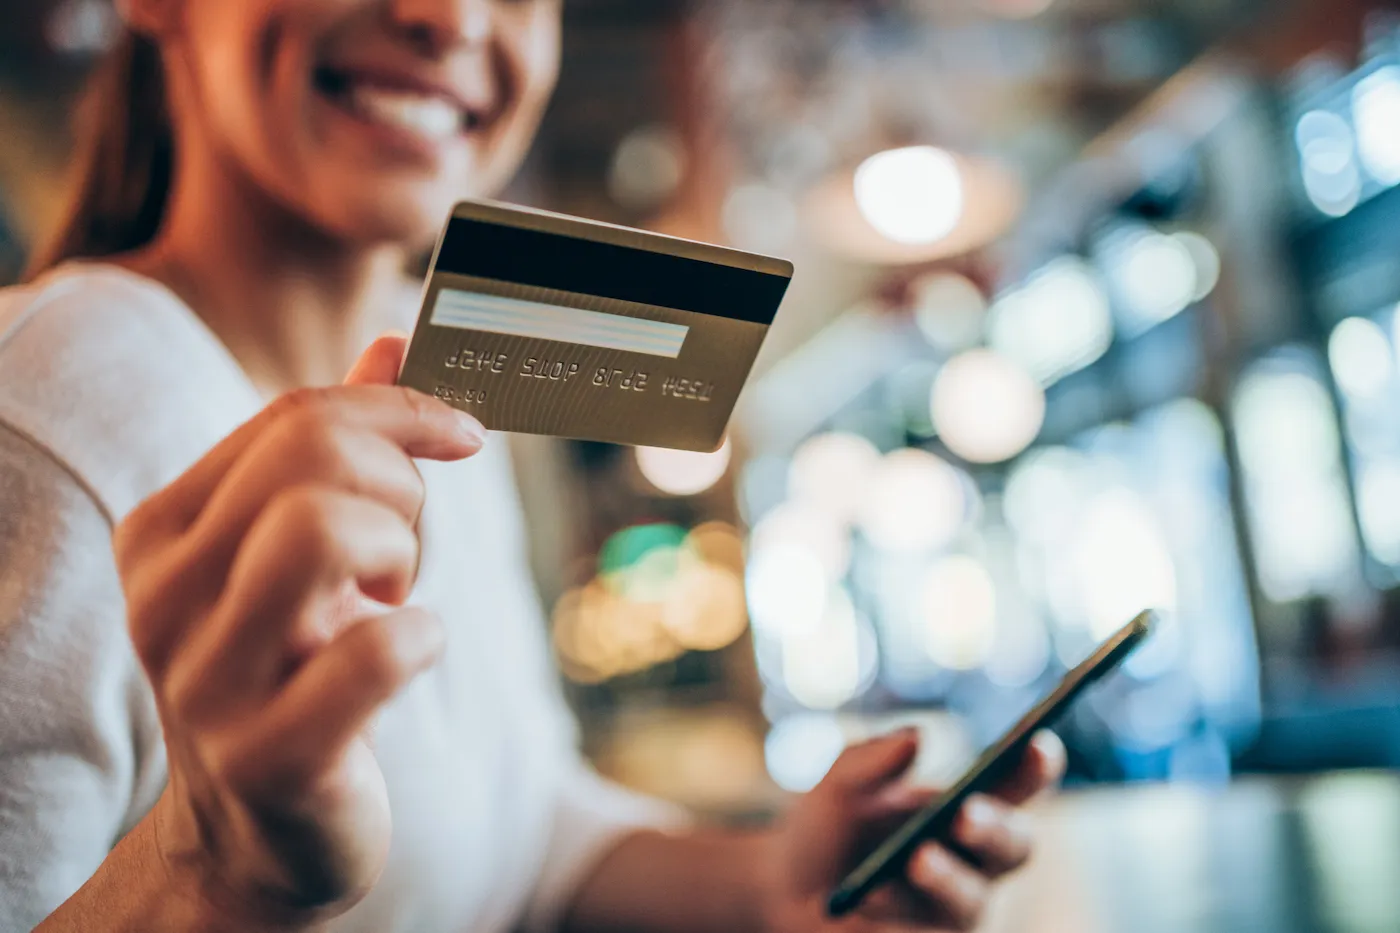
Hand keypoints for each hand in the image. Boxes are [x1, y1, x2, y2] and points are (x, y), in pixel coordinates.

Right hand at [114, 335, 483, 926]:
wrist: (266, 832)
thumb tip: (395, 342)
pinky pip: (379, 651)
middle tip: (403, 550)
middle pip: (312, 456)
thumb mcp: (307, 553)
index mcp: (168, 530)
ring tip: (389, 599)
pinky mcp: (268, 756)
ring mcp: (206, 681)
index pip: (294, 417)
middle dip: (399, 485)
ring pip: (325, 530)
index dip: (402, 411)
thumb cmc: (299, 672)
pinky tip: (408, 655)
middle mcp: (165, 596)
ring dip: (399, 556)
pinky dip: (422, 639)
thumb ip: (345, 448)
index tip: (462, 435)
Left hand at [765, 729, 1065, 932]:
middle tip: (965, 813)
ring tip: (916, 859)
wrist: (787, 890)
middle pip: (1014, 846)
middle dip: (995, 828)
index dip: (1036, 766)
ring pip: (972, 899)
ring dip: (946, 877)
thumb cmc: (828, 830)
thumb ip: (873, 758)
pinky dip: (897, 913)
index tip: (1039, 742)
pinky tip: (870, 897)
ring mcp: (954, 909)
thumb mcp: (839, 785)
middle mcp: (974, 861)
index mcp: (966, 806)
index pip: (1016, 784)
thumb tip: (917, 736)